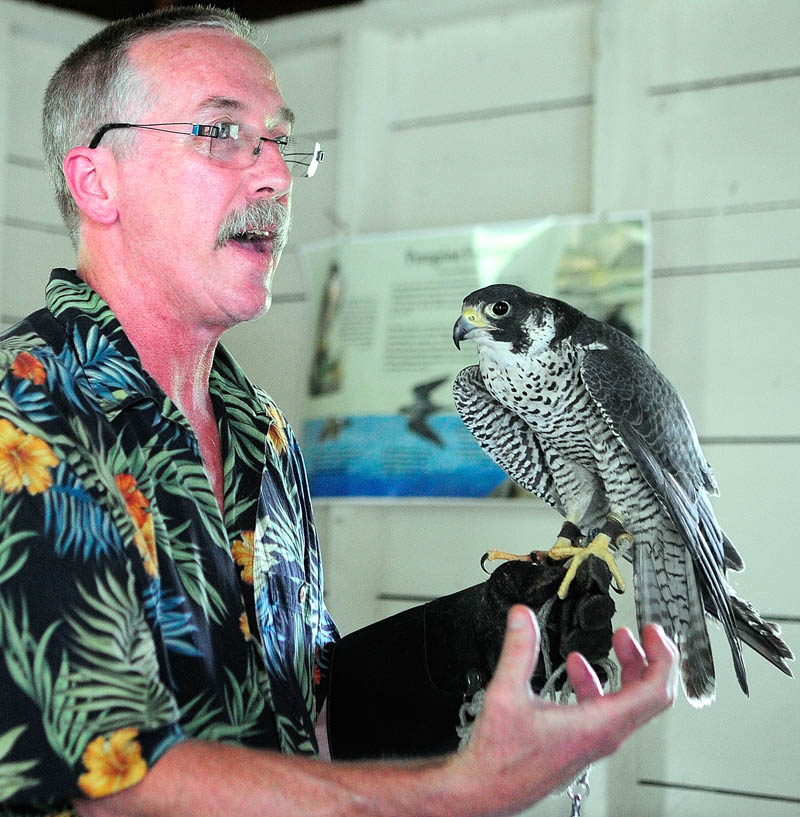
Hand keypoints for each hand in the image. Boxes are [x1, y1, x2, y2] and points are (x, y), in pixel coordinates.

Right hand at [449, 605, 677, 816]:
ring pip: (628, 702)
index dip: (661, 658)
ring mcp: (593, 741)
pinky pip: (604, 709)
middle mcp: (602, 736)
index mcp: (597, 725)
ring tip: (618, 641)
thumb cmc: (499, 758)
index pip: (653, 692)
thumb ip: (518, 649)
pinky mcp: (580, 742)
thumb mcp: (506, 693)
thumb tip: (523, 617)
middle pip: (647, 695)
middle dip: (648, 657)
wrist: (486, 791)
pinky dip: (598, 683)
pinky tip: (576, 667)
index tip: (654, 633)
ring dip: (627, 668)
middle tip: (643, 633)